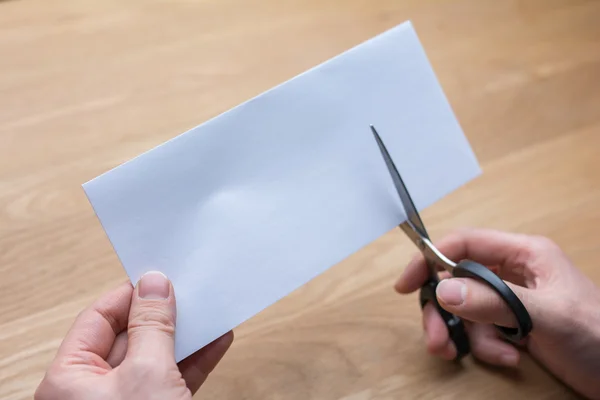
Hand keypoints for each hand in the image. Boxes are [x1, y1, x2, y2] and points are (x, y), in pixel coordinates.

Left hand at [35, 272, 232, 399]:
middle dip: (163, 315)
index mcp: (69, 379)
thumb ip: (153, 326)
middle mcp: (92, 391)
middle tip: (189, 290)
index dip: (130, 294)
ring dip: (185, 336)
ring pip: (155, 358)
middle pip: (129, 337)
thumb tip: (154, 285)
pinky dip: (195, 361)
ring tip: (210, 311)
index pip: (98, 319)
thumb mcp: (147, 374)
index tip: (160, 276)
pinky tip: (217, 341)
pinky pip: (172, 379)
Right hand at [395, 228, 599, 399]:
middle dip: (445, 312)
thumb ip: (494, 302)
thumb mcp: (547, 317)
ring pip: (465, 309)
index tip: (407, 285)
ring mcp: (512, 300)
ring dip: (466, 335)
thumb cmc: (599, 337)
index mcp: (523, 254)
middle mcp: (513, 273)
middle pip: (457, 281)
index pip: (464, 245)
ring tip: (482, 355)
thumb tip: (444, 290)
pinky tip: (509, 359)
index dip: (431, 259)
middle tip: (437, 339)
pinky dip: (487, 348)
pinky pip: (481, 331)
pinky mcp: (513, 325)